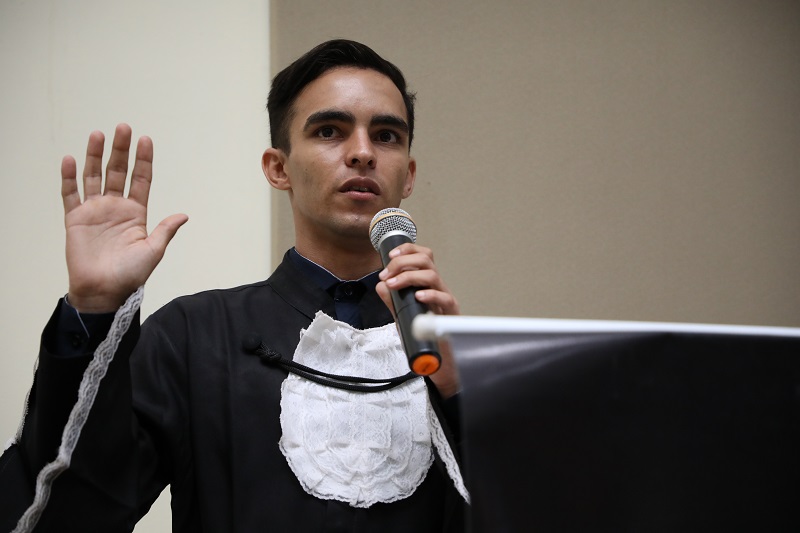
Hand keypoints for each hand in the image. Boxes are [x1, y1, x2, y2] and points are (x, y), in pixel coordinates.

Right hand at [62, 124, 187, 312]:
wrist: (104, 292)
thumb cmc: (130, 275)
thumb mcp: (153, 251)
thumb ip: (165, 230)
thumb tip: (184, 215)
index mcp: (136, 213)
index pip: (141, 179)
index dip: (143, 160)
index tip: (146, 140)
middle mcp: (115, 208)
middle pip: (117, 172)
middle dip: (120, 150)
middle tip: (123, 128)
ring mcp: (95, 211)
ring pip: (94, 176)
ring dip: (95, 156)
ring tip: (98, 135)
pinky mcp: (75, 219)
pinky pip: (70, 194)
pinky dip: (69, 177)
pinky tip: (69, 159)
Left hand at [376, 243, 460, 397]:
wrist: (438, 359)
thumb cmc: (424, 336)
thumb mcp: (402, 315)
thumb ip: (393, 300)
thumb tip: (381, 285)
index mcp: (427, 284)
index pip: (422, 255)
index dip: (407, 250)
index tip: (389, 256)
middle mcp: (437, 288)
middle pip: (426, 259)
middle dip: (402, 262)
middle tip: (386, 274)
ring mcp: (445, 299)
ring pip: (432, 275)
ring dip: (409, 276)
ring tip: (394, 284)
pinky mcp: (451, 314)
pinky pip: (444, 299)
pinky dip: (430, 294)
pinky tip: (417, 296)